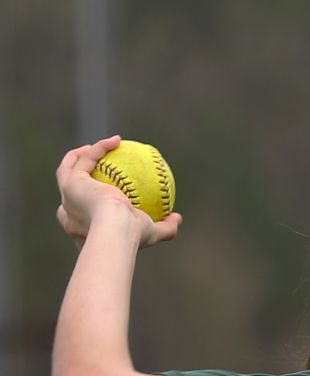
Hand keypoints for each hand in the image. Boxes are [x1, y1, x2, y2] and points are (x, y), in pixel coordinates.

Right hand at [55, 136, 180, 249]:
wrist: (116, 230)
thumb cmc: (133, 235)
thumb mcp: (152, 234)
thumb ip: (165, 228)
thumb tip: (177, 218)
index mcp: (81, 229)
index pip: (76, 218)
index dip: (85, 206)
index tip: (103, 194)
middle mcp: (69, 214)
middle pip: (68, 191)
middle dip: (75, 177)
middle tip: (96, 167)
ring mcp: (67, 197)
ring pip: (66, 170)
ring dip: (79, 156)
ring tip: (94, 147)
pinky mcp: (70, 183)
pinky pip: (84, 159)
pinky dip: (99, 148)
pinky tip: (117, 140)